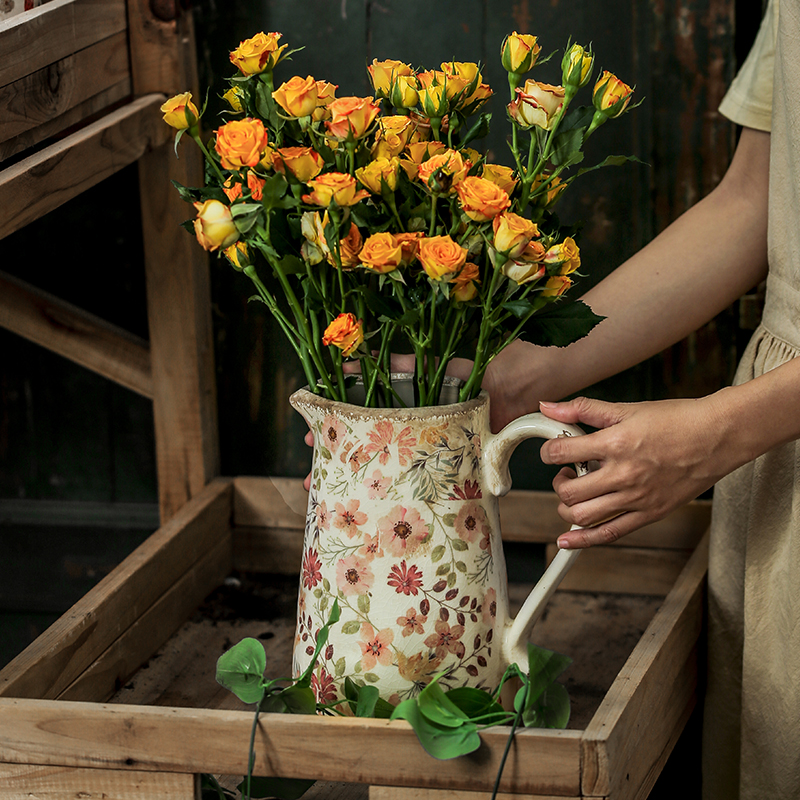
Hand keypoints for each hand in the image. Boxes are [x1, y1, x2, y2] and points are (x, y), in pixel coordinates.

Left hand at [537, 394, 732, 547]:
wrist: (718, 436)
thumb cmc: (677, 420)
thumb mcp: (627, 409)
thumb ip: (583, 409)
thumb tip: (548, 406)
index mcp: (616, 443)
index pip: (561, 452)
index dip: (548, 451)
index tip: (551, 450)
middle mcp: (624, 474)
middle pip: (569, 491)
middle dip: (558, 482)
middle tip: (565, 472)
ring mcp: (637, 498)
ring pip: (583, 517)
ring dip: (567, 508)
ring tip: (575, 493)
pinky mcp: (650, 513)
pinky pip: (610, 534)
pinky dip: (583, 541)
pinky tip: (566, 541)